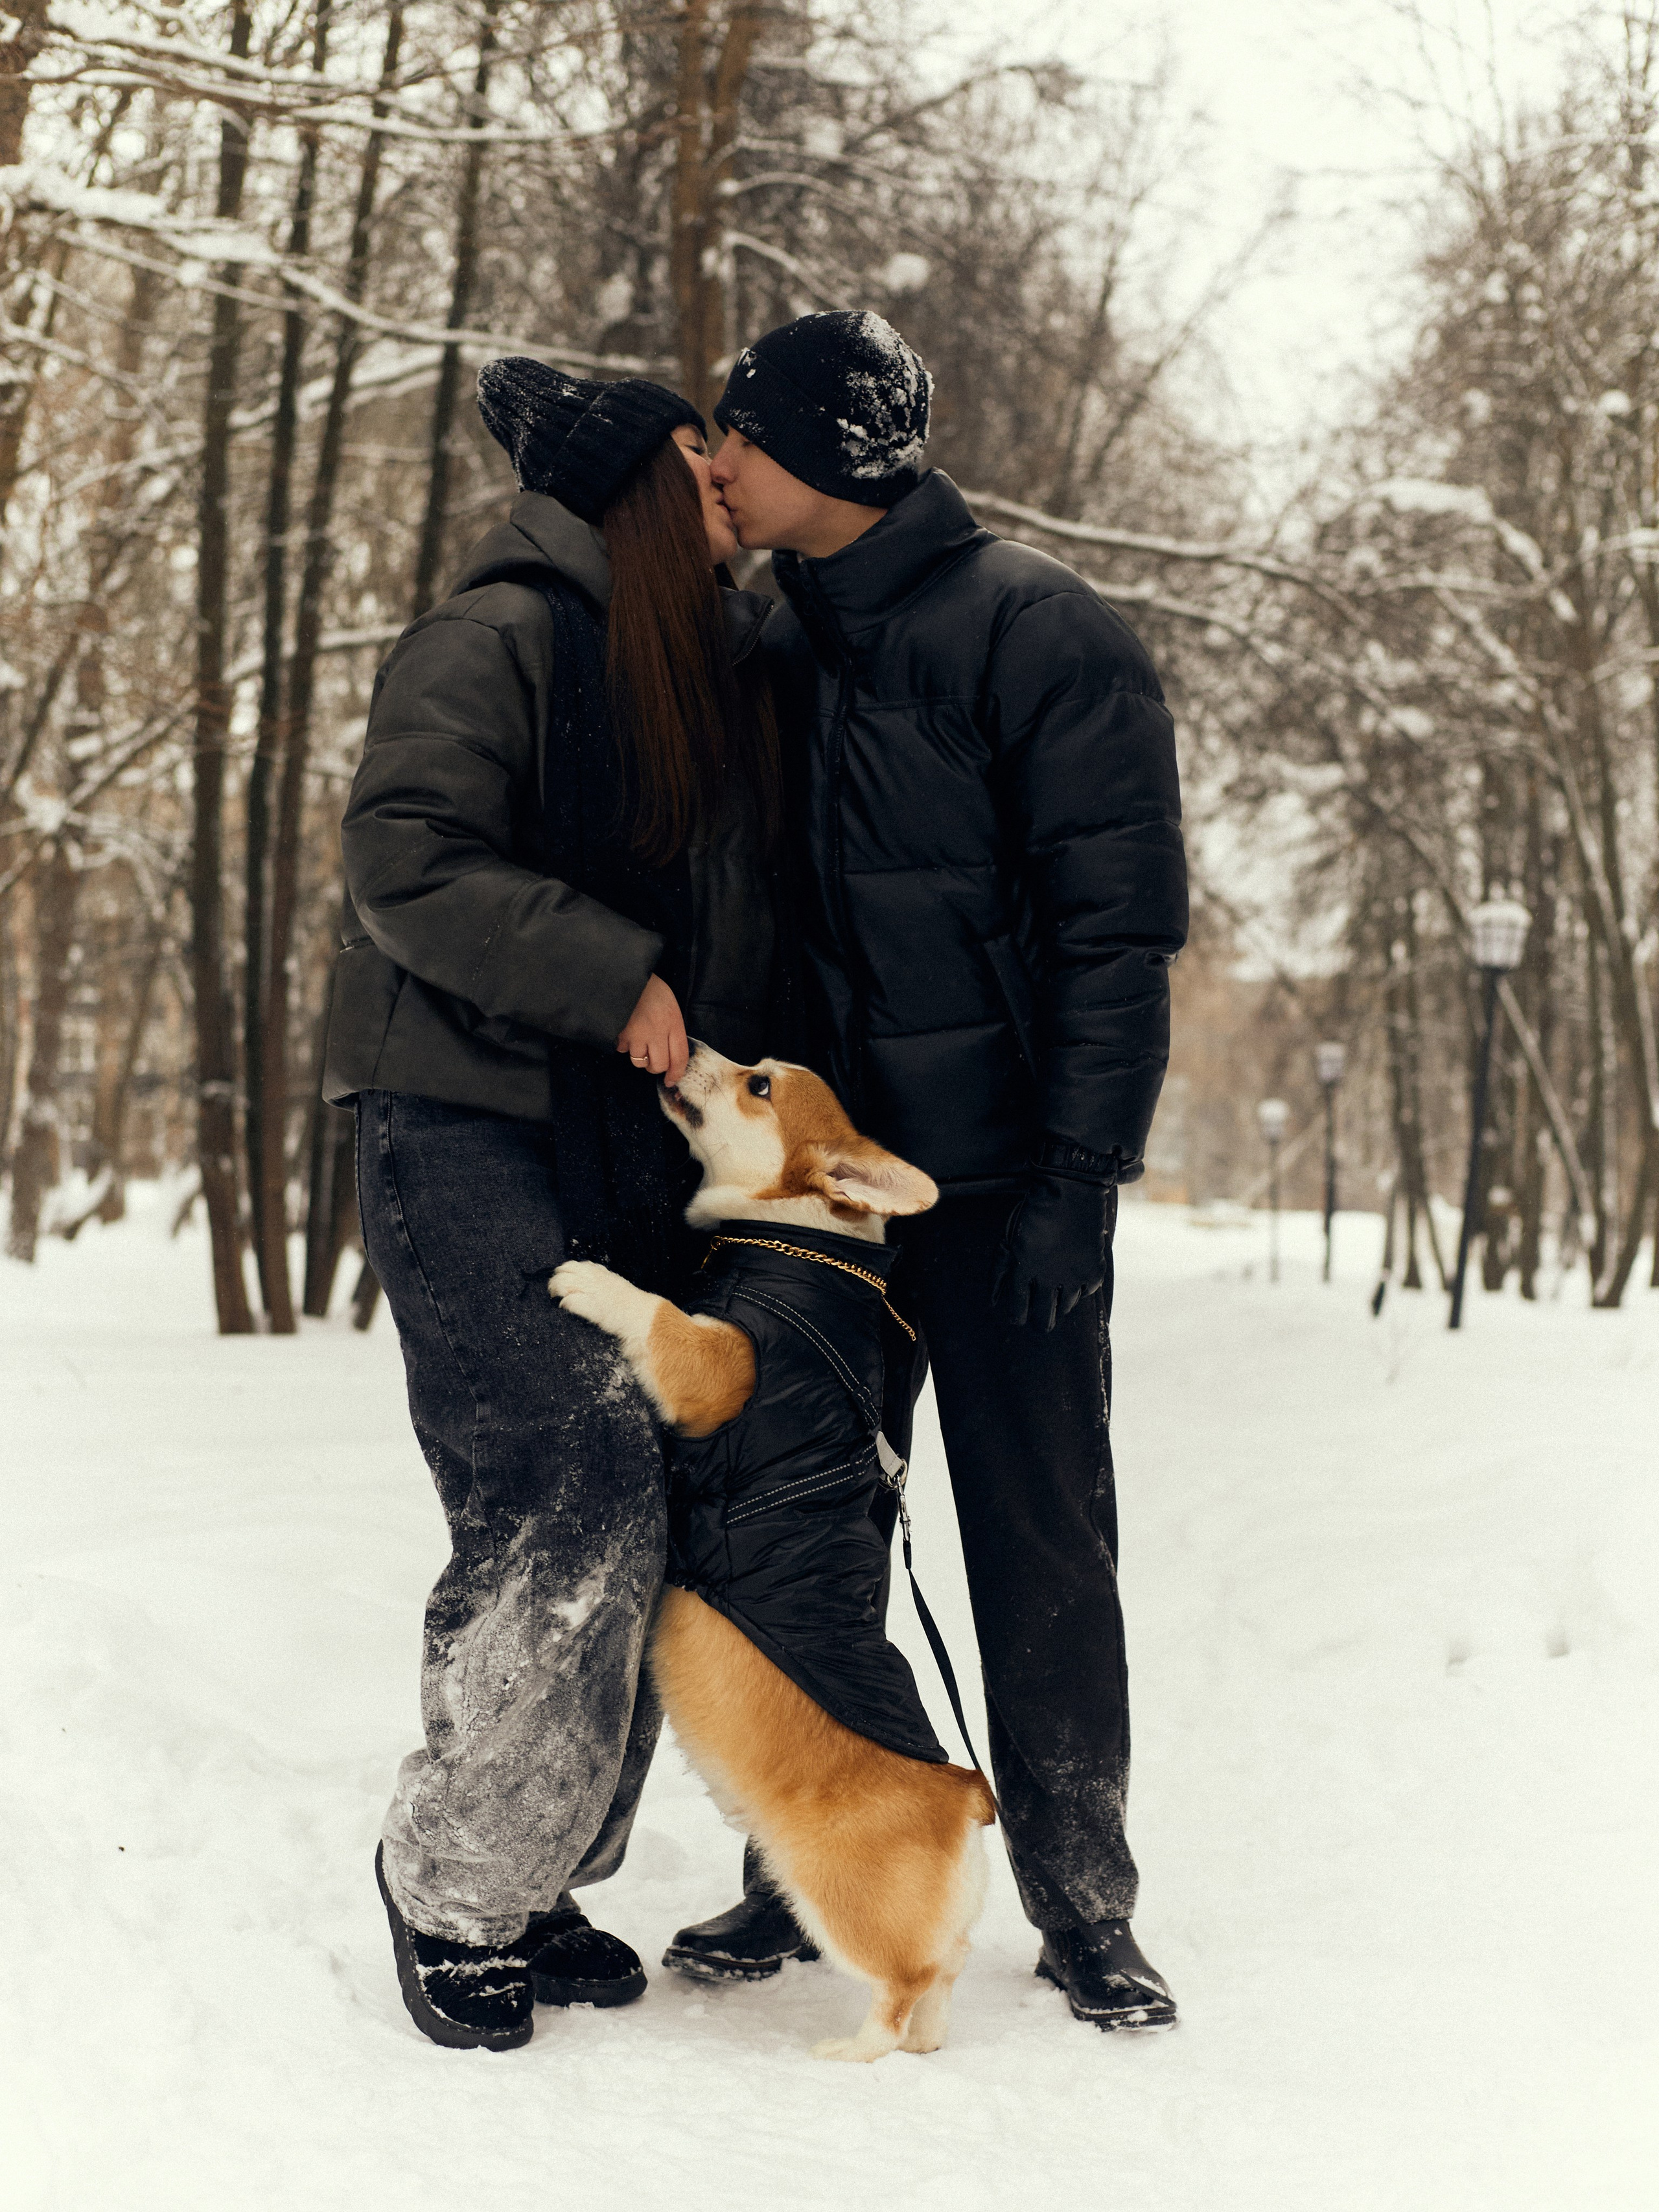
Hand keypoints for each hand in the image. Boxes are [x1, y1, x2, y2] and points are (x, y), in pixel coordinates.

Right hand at [616, 974, 688, 1082]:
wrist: (629, 976)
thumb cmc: (652, 991)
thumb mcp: (670, 1008)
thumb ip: (672, 1031)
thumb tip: (670, 1056)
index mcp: (674, 1023)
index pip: (680, 1057)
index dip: (676, 1073)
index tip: (671, 1080)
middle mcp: (658, 1032)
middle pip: (659, 1065)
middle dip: (655, 1067)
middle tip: (652, 1058)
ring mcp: (638, 1034)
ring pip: (639, 1061)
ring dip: (638, 1056)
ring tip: (638, 1041)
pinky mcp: (621, 1033)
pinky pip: (623, 1050)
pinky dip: (624, 1046)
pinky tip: (626, 1033)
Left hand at [992, 1150, 1117, 1331]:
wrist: (1070, 1191)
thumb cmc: (1034, 1212)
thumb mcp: (1008, 1239)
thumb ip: (999, 1270)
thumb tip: (992, 1300)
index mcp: (1024, 1270)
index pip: (1017, 1310)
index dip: (1016, 1317)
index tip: (1017, 1317)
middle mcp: (1049, 1278)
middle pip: (1043, 1318)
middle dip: (1038, 1322)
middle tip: (1038, 1321)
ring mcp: (1074, 1276)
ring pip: (1065, 1307)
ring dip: (1058, 1304)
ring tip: (1055, 1296)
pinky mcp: (1094, 1270)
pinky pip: (1086, 1292)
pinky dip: (1079, 1289)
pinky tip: (1073, 1279)